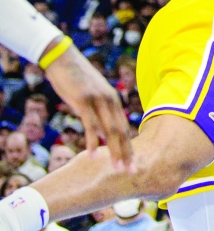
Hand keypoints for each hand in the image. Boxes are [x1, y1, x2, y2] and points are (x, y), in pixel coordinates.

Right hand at [45, 43, 133, 172]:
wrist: (63, 58)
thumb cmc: (76, 79)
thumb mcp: (92, 95)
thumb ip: (100, 110)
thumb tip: (102, 129)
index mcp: (114, 100)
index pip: (124, 128)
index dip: (129, 147)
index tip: (132, 164)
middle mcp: (110, 101)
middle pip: (121, 132)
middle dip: (127, 154)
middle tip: (131, 172)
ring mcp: (98, 101)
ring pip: (110, 131)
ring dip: (114, 151)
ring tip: (117, 169)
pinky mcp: (84, 101)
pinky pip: (91, 125)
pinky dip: (94, 141)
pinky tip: (93, 155)